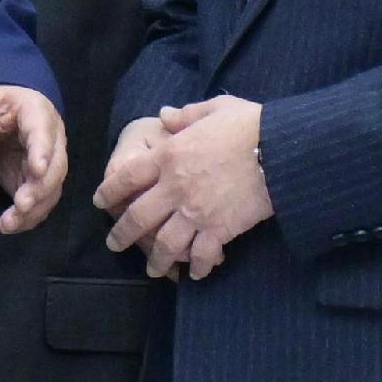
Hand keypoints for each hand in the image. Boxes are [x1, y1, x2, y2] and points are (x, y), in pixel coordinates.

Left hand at [0, 84, 66, 232]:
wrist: (8, 111)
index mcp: (39, 116)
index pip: (44, 134)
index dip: (42, 152)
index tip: (37, 170)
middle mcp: (52, 143)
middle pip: (55, 168)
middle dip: (40, 189)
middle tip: (21, 205)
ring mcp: (47, 165)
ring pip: (50, 191)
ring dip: (33, 210)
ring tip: (8, 224)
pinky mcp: (37, 182)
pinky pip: (40, 202)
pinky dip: (28, 217)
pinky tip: (10, 226)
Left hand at [100, 94, 269, 278]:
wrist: (281, 149)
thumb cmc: (250, 124)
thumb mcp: (214, 108)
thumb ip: (185, 115)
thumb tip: (164, 115)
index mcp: (169, 155)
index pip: (127, 176)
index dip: (109, 191)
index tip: (100, 201)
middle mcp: (175, 187)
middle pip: (137, 218)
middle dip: (122, 235)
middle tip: (114, 244)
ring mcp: (195, 211)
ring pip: (164, 244)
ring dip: (155, 260)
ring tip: (152, 270)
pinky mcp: (219, 229)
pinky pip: (200, 254)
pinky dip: (196, 266)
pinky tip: (194, 273)